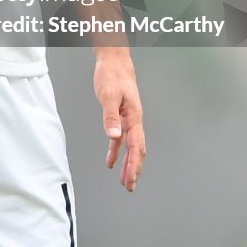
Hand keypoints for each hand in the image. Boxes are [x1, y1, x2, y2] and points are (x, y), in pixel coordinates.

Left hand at [94, 51, 145, 192]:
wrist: (114, 61)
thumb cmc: (113, 75)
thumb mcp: (108, 95)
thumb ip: (111, 117)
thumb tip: (114, 137)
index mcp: (134, 117)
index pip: (136, 146)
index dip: (133, 165)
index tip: (130, 180)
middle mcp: (134, 120)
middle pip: (137, 150)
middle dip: (135, 169)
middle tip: (130, 186)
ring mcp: (128, 119)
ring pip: (131, 146)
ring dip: (128, 164)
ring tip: (124, 180)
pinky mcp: (121, 116)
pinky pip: (121, 138)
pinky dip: (117, 150)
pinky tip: (111, 160)